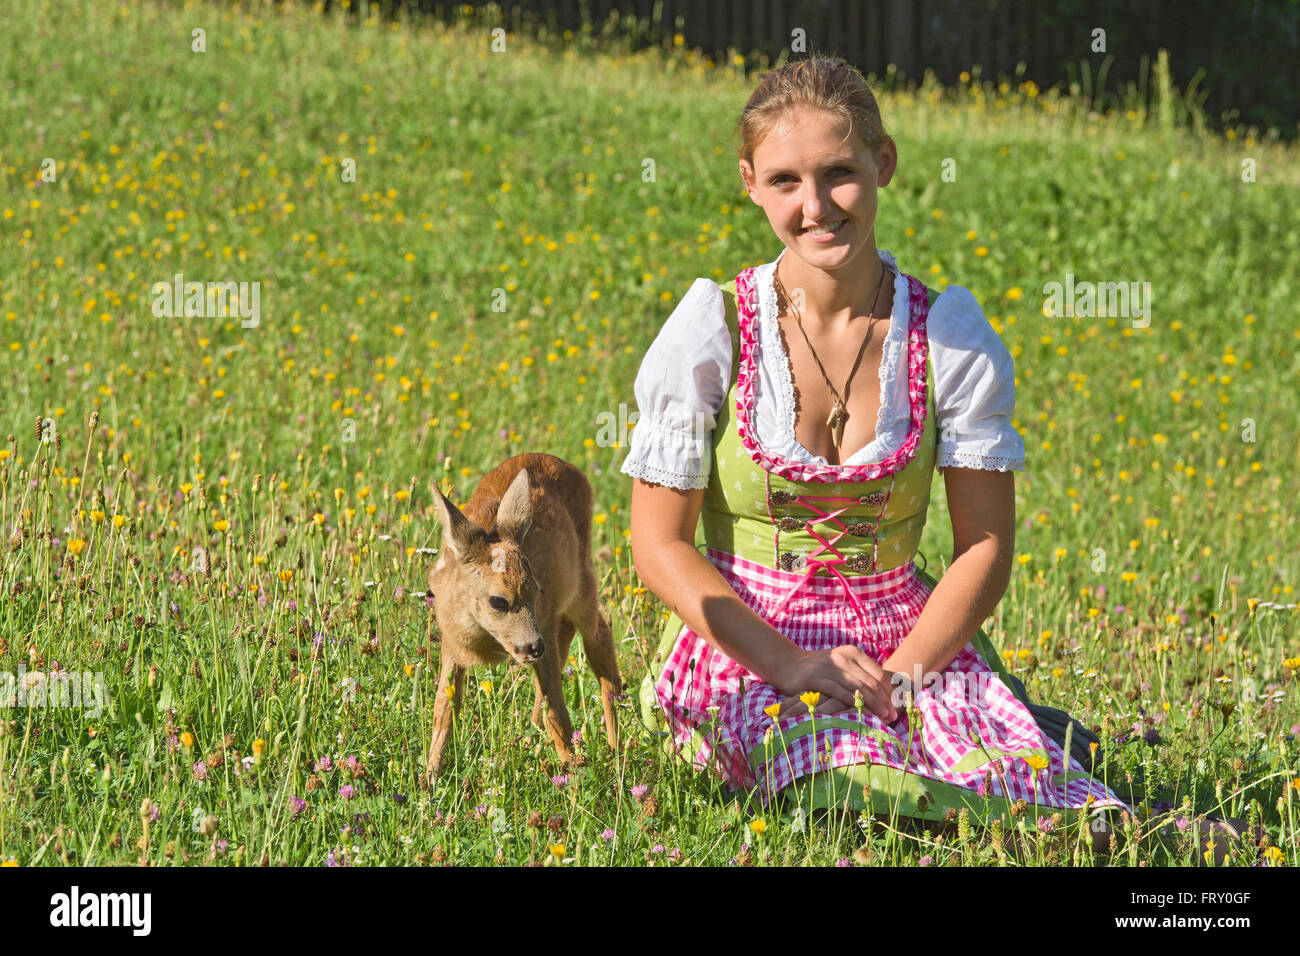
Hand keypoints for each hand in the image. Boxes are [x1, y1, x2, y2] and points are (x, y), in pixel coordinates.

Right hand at [773, 644, 900, 722]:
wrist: (789, 664)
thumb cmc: (821, 670)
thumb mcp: (843, 665)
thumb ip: (862, 675)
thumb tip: (889, 692)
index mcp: (853, 653)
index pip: (878, 674)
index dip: (890, 692)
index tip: (898, 707)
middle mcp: (843, 657)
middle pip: (871, 682)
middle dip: (885, 701)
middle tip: (894, 717)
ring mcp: (829, 667)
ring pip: (858, 688)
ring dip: (873, 704)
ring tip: (882, 718)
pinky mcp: (815, 678)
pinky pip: (838, 692)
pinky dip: (852, 703)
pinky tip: (860, 714)